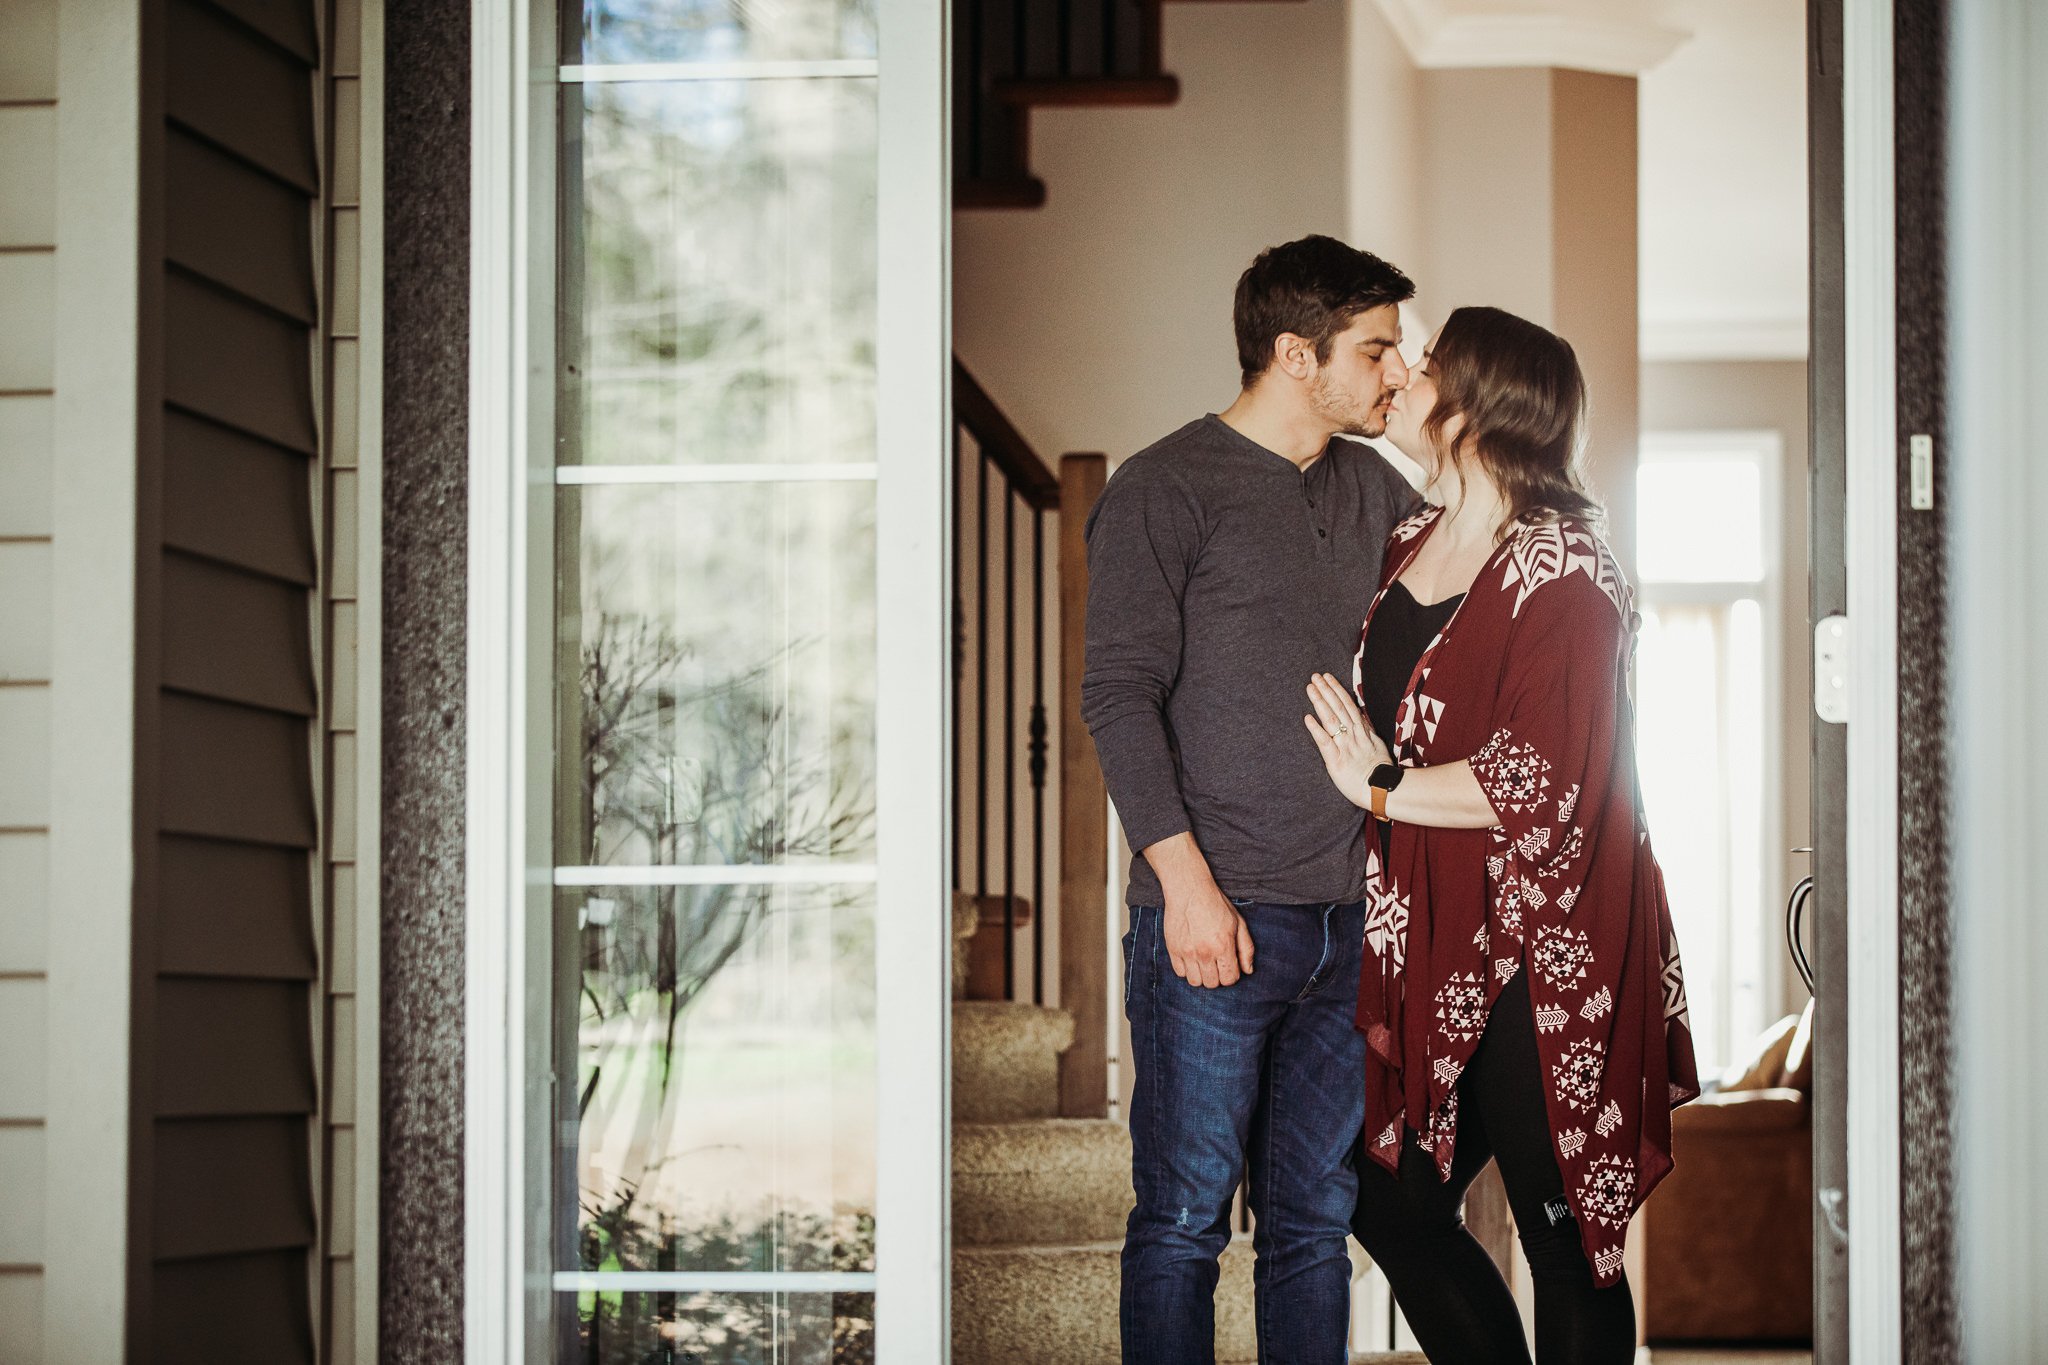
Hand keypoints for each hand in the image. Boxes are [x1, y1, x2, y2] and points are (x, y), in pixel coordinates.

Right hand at [1144, 833, 1255, 987]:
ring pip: (1195, 982)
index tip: (1229, 965)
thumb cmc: (1215, 904)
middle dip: (1217, 977)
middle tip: (1216, 963)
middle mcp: (1204, 952)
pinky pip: (1180, 973)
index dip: (1232, 974)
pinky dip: (1187, 970)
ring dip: (1201, 976)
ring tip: (1203, 963)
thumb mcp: (1238, 923)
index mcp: (1223, 946)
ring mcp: (1187, 952)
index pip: (1230, 979)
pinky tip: (1192, 958)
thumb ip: (1246, 949)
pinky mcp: (1173, 949)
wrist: (1189, 890)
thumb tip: (1248, 970)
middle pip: (1213, 984)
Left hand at [1304, 672, 1391, 809]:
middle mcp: (1353, 736)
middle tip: (1315, 677)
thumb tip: (1361, 715)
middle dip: (1326, 690)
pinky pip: (1325, 743)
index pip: (1348, 705)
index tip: (1328, 678)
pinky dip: (1316, 729)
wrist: (1381, 790)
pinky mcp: (1336, 761)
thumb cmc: (1379, 770)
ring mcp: (1345, 747)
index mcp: (1362, 731)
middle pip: (1338, 708)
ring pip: (1331, 720)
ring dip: (1320, 702)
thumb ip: (1368, 729)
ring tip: (1311, 688)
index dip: (1337, 690)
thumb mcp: (1377, 745)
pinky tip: (1307, 717)